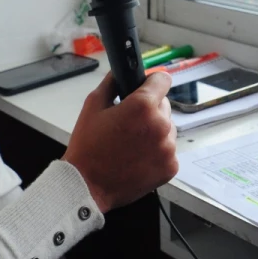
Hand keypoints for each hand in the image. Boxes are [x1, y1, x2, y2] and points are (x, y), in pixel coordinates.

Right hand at [62, 71, 177, 213]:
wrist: (87, 185)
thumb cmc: (87, 146)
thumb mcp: (93, 106)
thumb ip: (111, 83)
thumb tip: (121, 72)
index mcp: (143, 106)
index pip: (163, 80)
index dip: (152, 82)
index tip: (146, 88)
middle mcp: (160, 125)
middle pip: (164, 105)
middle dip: (150, 109)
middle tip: (130, 122)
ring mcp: (168, 148)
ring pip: (168, 128)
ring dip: (155, 131)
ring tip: (132, 143)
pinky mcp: (170, 167)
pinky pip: (168, 150)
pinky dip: (157, 152)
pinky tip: (138, 157)